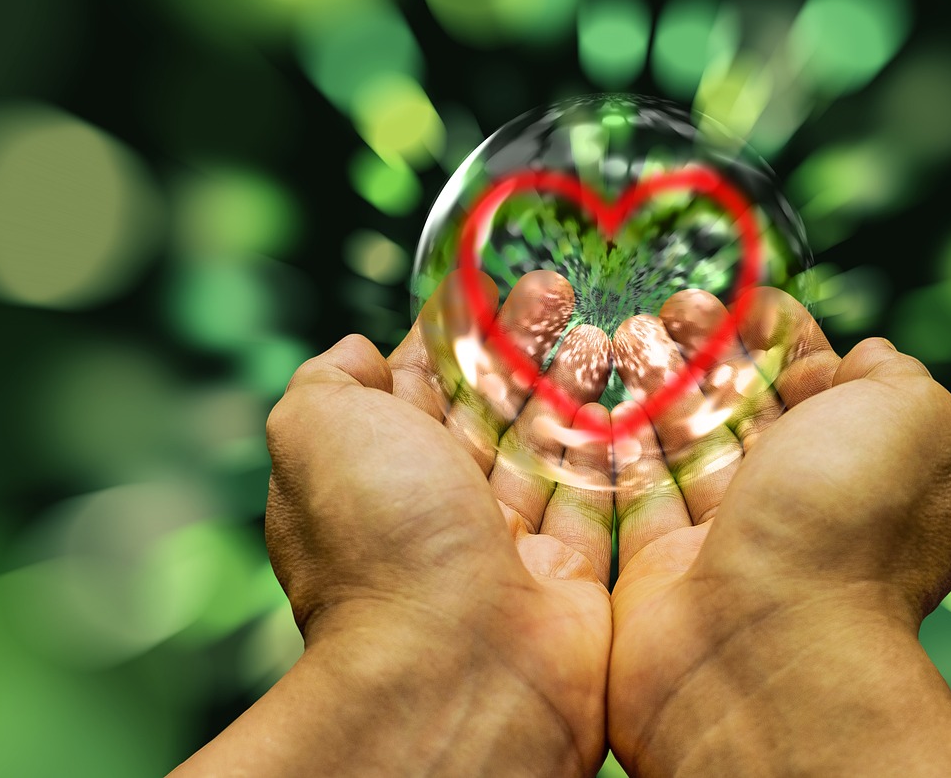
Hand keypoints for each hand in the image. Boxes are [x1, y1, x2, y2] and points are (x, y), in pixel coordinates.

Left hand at [173, 270, 614, 776]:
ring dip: (576, 384)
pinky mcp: (572, 576)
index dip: (458, 329)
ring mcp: (509, 546)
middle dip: (525, 344)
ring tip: (605, 329)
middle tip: (560, 289)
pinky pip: (602, 499)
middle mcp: (440, 509)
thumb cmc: (380, 543)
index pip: (421, 382)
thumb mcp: (314, 430)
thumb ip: (329, 379)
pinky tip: (636, 393)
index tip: (493, 282)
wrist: (455, 668)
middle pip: (491, 407)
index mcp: (378, 471)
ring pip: (549, 447)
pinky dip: (620, 447)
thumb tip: (356, 350)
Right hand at [606, 288, 950, 775]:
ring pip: (684, 446)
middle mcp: (798, 509)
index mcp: (865, 472)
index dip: (782, 336)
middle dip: (709, 351)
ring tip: (625, 333)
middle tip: (672, 308)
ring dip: (657, 385)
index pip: (822, 386)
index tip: (742, 298)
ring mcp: (726, 543)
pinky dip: (614, 444)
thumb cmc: (842, 526)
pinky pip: (632, 495)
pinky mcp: (660, 571)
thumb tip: (865, 356)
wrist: (762, 651)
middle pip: (746, 409)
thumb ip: (896, 376)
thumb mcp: (913, 421)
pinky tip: (596, 394)